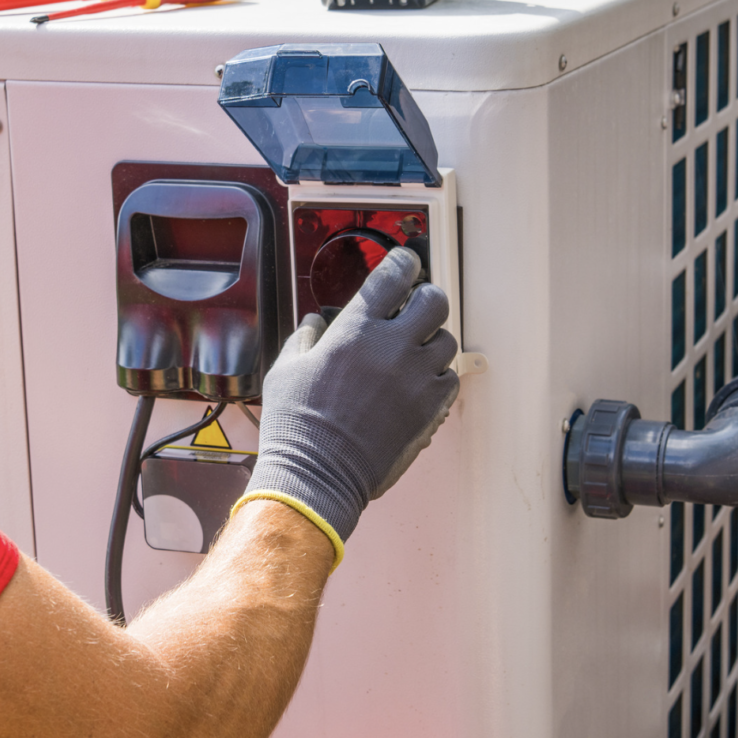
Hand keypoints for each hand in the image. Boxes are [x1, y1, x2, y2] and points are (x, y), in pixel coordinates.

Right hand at [241, 246, 458, 551]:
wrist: (317, 475)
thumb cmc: (296, 425)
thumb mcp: (286, 370)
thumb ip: (305, 338)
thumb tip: (315, 324)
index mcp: (355, 329)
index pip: (394, 274)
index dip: (403, 262)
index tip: (405, 263)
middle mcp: (392, 347)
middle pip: (434, 300)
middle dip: (426, 298)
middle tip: (415, 308)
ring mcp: (416, 378)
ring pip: (447, 340)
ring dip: (432, 341)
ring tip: (414, 352)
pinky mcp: (429, 409)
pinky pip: (450, 380)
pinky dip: (439, 377)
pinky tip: (420, 383)